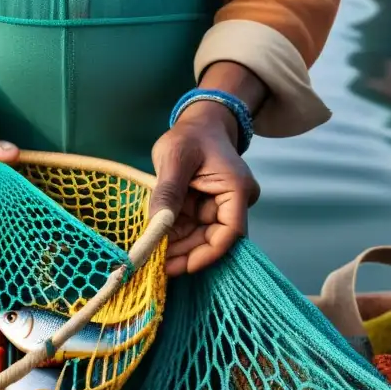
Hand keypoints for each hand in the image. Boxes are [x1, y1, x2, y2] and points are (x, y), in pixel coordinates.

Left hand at [151, 101, 260, 275]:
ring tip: (154, 258)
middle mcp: (233, 201)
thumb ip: (168, 191)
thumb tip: (157, 227)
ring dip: (180, 248)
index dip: (206, 254)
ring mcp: (220, 206)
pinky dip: (176, 237)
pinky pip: (193, 228)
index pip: (230, 231)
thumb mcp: (175, 158)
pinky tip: (158, 245)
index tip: (181, 267)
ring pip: (202, 237)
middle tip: (159, 267)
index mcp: (236, 189)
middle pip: (214, 239)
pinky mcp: (206, 208)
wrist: (198, 122)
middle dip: (187, 254)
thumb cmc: (190, 135)